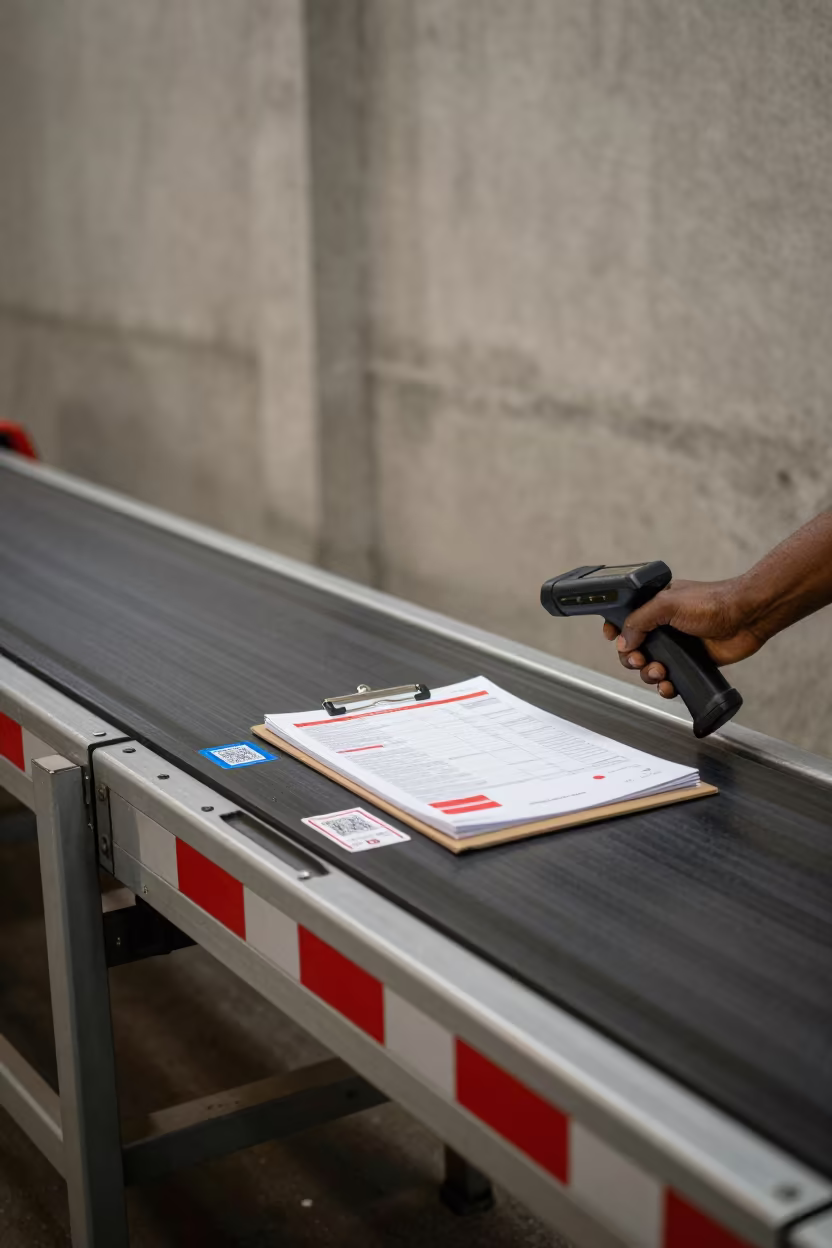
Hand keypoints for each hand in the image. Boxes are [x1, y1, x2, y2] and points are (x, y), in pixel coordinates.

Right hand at [602, 578, 764, 698]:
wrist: (746, 618)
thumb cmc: (713, 602)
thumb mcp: (667, 604)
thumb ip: (639, 620)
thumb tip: (623, 642)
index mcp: (654, 607)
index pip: (625, 620)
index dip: (616, 630)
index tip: (613, 638)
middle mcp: (663, 627)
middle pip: (633, 649)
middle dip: (632, 658)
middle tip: (641, 659)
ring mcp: (676, 646)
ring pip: (649, 667)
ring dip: (649, 674)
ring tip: (660, 672)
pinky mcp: (689, 663)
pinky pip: (669, 680)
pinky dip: (665, 686)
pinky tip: (669, 685)